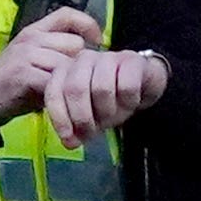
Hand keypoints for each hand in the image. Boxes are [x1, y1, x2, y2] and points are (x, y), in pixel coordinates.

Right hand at [0, 9, 101, 124]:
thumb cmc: (16, 80)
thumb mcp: (36, 59)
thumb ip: (59, 52)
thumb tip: (92, 55)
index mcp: (35, 31)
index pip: (67, 14)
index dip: (87, 24)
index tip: (98, 41)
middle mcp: (31, 38)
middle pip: (74, 44)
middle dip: (78, 64)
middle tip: (74, 80)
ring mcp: (26, 55)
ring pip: (67, 64)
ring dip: (70, 82)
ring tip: (66, 94)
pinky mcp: (23, 74)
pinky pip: (54, 82)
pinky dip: (60, 94)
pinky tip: (57, 101)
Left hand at [36, 46, 171, 144]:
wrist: (146, 84)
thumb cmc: (112, 100)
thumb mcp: (90, 116)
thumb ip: (76, 127)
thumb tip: (69, 142)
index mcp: (66, 71)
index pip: (54, 92)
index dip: (59, 117)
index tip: (68, 139)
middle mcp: (83, 60)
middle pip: (75, 89)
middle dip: (83, 118)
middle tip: (94, 132)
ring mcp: (108, 57)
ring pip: (101, 88)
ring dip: (109, 111)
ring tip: (116, 115)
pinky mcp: (132, 60)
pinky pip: (127, 86)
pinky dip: (129, 102)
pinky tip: (132, 102)